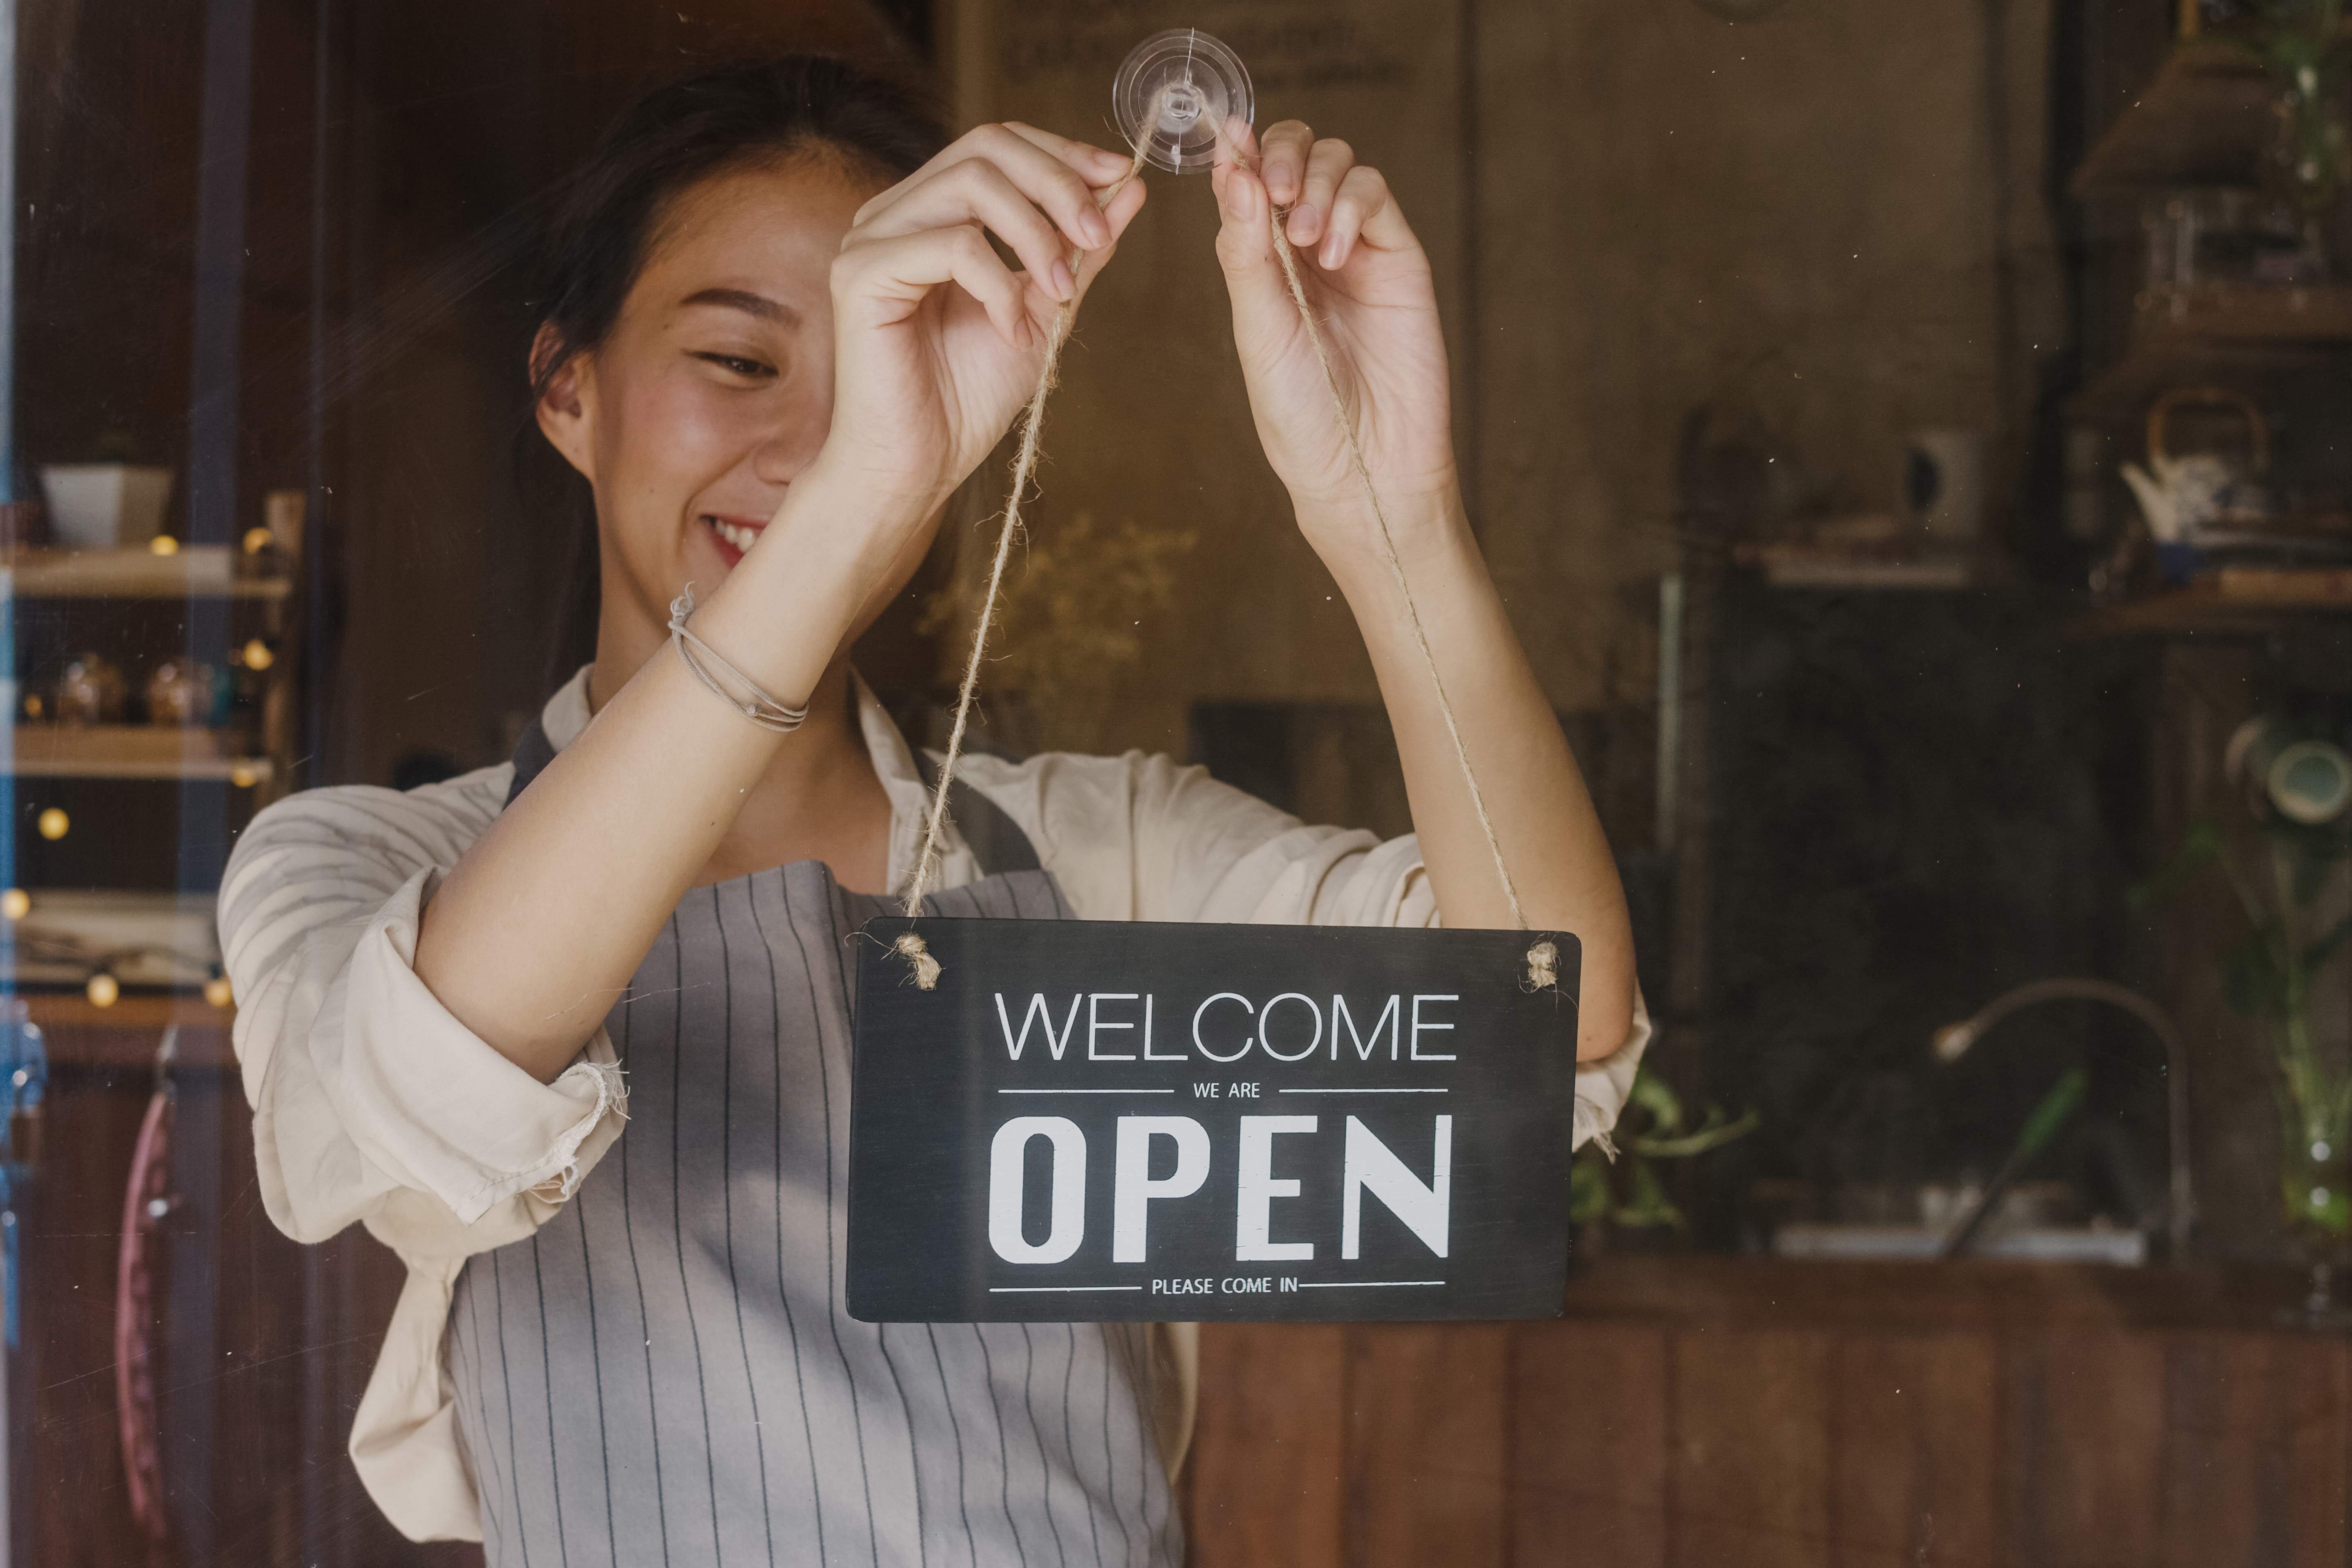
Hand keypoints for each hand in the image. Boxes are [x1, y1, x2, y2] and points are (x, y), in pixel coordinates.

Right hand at [812, 123, 1147, 519]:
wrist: (918, 466)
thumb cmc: (969, 397)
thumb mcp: (1045, 309)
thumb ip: (1079, 247)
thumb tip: (1128, 184)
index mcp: (930, 212)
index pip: (996, 143)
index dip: (1062, 153)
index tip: (1118, 178)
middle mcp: (894, 213)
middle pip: (985, 146)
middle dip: (1058, 184)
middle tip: (1098, 240)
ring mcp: (871, 239)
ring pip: (970, 184)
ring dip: (1035, 235)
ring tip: (1061, 292)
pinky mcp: (860, 274)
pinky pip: (951, 244)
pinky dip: (999, 285)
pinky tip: (1013, 331)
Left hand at [1212, 121, 1456, 536]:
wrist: (1363, 463)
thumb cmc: (1300, 411)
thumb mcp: (1258, 329)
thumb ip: (1244, 251)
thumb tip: (1229, 171)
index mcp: (1260, 261)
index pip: (1247, 181)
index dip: (1238, 153)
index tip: (1228, 142)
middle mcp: (1305, 247)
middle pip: (1295, 156)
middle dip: (1280, 155)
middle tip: (1273, 190)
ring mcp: (1355, 247)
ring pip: (1338, 163)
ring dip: (1314, 182)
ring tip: (1302, 236)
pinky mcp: (1398, 256)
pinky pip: (1375, 195)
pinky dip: (1349, 205)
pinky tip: (1332, 252)